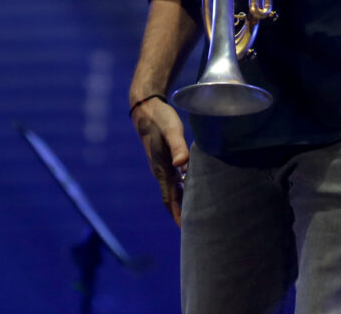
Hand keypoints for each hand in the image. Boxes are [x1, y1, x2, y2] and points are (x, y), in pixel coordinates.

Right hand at [131, 96, 189, 226]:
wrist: (145, 108)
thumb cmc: (160, 118)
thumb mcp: (172, 130)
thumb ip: (178, 147)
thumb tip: (182, 165)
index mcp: (161, 168)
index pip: (170, 198)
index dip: (177, 214)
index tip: (186, 231)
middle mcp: (161, 170)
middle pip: (171, 198)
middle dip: (180, 213)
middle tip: (194, 228)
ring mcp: (161, 165)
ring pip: (173, 189)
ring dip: (182, 201)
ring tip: (195, 213)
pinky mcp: (164, 158)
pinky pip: (175, 179)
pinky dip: (183, 187)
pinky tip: (192, 187)